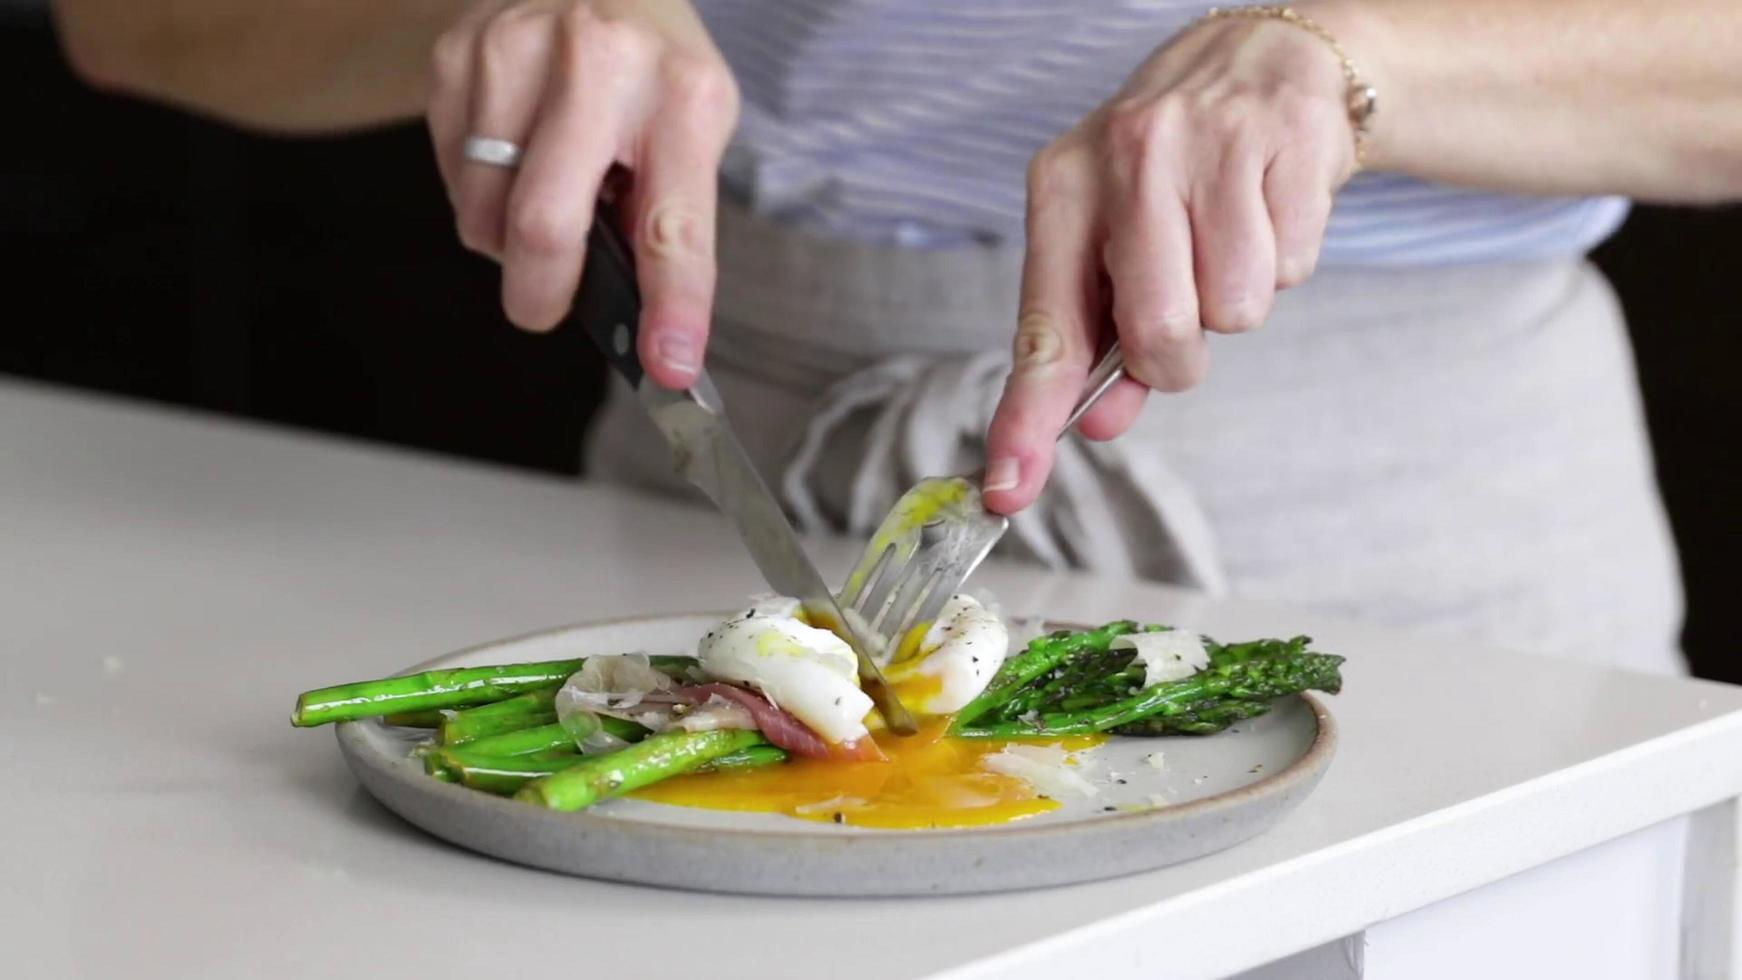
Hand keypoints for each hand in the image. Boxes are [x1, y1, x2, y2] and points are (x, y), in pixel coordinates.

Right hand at [428, 0, 737, 388]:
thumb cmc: (652, 69)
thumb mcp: (693, 130)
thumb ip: (664, 218)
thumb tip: (637, 319)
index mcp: (682, 94)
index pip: (673, 224)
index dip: (672, 306)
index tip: (668, 367)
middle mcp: (600, 63)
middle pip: (544, 225)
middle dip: (541, 292)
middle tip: (547, 307)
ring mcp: (515, 51)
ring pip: (483, 212)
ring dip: (507, 241)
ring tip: (546, 198)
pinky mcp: (455, 54)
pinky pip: (452, 177)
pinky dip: (480, 195)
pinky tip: (515, 156)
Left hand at [981, 11, 1359, 512]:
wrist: (1263, 58)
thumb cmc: (1175, 170)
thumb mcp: (1113, 238)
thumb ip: (1099, 339)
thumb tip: (1101, 423)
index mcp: (1062, 188)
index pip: (1042, 328)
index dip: (1028, 417)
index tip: (1009, 485)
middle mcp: (1127, 158)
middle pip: (1157, 334)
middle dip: (1178, 356)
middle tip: (1186, 306)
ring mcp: (1209, 143)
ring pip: (1234, 310)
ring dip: (1239, 300)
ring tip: (1230, 235)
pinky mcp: (1287, 140)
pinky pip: (1291, 267)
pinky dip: (1286, 258)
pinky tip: (1268, 206)